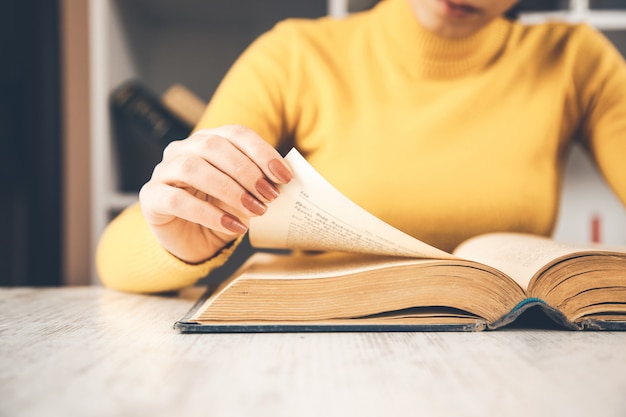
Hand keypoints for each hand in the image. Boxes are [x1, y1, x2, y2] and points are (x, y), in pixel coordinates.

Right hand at [139, 125, 293, 263]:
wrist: (193, 242)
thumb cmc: (222, 212)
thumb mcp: (246, 195)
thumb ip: (262, 182)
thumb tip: (288, 176)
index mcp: (208, 141)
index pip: (236, 134)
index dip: (262, 152)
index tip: (285, 176)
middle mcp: (182, 149)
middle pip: (213, 147)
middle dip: (247, 171)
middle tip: (270, 195)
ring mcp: (163, 171)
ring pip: (192, 168)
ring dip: (229, 190)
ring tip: (255, 210)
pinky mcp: (151, 197)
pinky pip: (177, 200)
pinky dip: (209, 214)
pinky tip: (233, 226)